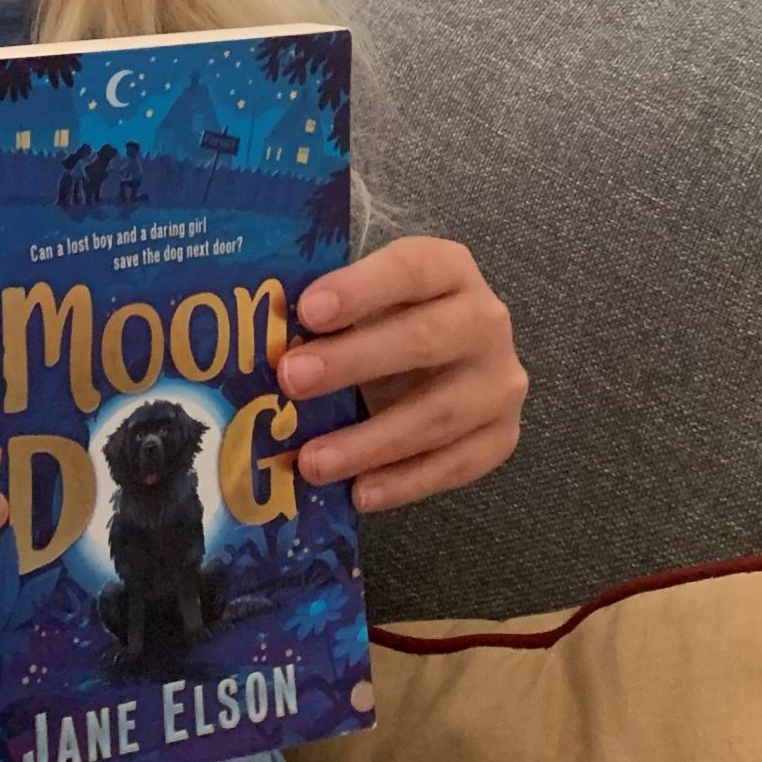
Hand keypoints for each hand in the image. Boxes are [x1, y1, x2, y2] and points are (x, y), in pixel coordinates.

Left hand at [273, 236, 528, 513]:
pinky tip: (360, 493)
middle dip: (353, 362)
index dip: (360, 289)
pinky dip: (406, 482)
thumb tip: (258, 342)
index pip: (410, 269)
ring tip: (312, 462)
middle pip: (424, 340)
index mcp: (448, 269)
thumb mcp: (362, 304)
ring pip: (440, 413)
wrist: (447, 358)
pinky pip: (457, 464)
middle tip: (292, 381)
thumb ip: (325, 313)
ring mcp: (499, 381)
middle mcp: (485, 319)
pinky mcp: (502, 435)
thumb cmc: (387, 324)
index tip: (308, 311)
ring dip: (371, 441)